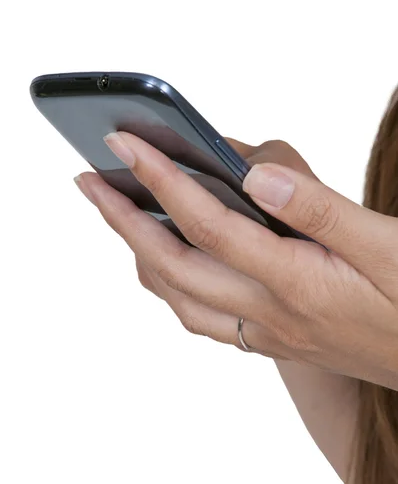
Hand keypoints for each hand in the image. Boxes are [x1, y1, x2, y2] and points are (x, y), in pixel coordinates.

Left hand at [75, 132, 397, 389]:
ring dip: (140, 253)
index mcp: (298, 284)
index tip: (125, 144)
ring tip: (119, 214)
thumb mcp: (389, 247)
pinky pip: (201, 316)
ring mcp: (266, 332)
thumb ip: (319, 210)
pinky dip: (171, 285)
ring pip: (179, 297)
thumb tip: (254, 175)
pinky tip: (171, 261)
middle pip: (173, 264)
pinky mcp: (272, 340)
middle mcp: (270, 314)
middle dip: (123, 219)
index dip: (162, 180)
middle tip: (89, 179)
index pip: (208, 224)